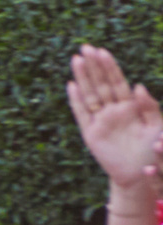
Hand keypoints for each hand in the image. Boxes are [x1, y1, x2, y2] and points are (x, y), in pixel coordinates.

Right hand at [68, 46, 162, 201]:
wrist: (141, 176)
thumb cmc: (154, 152)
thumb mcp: (158, 127)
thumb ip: (149, 107)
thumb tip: (137, 86)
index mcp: (130, 107)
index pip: (118, 82)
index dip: (109, 67)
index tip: (102, 51)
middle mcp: (114, 111)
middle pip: (101, 84)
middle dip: (94, 66)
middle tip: (85, 47)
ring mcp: (101, 121)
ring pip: (90, 94)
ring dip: (83, 77)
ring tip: (76, 59)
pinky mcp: (91, 133)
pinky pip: (81, 114)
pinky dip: (75, 100)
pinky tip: (71, 86)